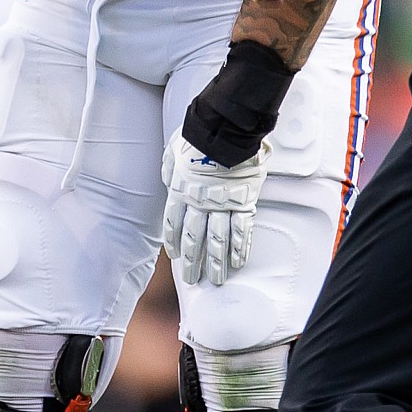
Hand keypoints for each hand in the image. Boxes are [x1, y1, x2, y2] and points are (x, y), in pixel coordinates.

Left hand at [162, 132, 270, 286]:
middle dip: (193, 262)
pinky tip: (238, 262)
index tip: (176, 256)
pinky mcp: (243, 202)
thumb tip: (168, 180)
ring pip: (217, 240)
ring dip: (216, 263)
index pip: (174, 224)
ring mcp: (222, 204)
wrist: (223, 131)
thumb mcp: (173, 151)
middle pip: (194, 239)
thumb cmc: (198, 136)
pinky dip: (240, 247)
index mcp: (180, 191)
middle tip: (192, 279)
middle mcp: (199, 203)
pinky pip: (241, 229)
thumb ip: (170, 169)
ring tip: (216, 280)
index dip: (174, 242)